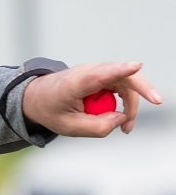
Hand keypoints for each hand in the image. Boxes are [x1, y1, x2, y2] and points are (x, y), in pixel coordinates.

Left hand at [22, 62, 162, 136]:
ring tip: (126, 128)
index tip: (136, 65)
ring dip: (130, 105)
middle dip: (141, 91)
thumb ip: (97, 128)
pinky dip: (125, 102)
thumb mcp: (69, 127)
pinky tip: (121, 118)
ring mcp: (96, 70)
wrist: (37, 96)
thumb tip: (122, 119)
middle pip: (122, 76)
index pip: (99, 75)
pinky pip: (122, 86)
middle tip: (157, 101)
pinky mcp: (102, 74)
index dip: (119, 70)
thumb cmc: (50, 110)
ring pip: (126, 84)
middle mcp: (87, 72)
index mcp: (74, 84)